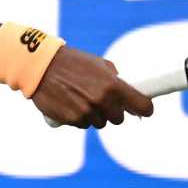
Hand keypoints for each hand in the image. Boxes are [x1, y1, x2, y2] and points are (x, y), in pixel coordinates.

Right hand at [31, 45, 153, 128]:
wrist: (42, 67)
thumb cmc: (72, 62)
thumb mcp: (98, 64)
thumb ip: (114, 78)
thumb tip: (128, 89)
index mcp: (113, 85)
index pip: (141, 105)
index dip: (145, 109)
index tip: (145, 111)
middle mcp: (102, 100)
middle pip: (118, 119)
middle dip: (113, 112)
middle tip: (102, 101)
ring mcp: (87, 112)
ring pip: (100, 123)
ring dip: (95, 115)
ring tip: (82, 100)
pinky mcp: (72, 119)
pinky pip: (83, 125)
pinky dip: (79, 118)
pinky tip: (71, 104)